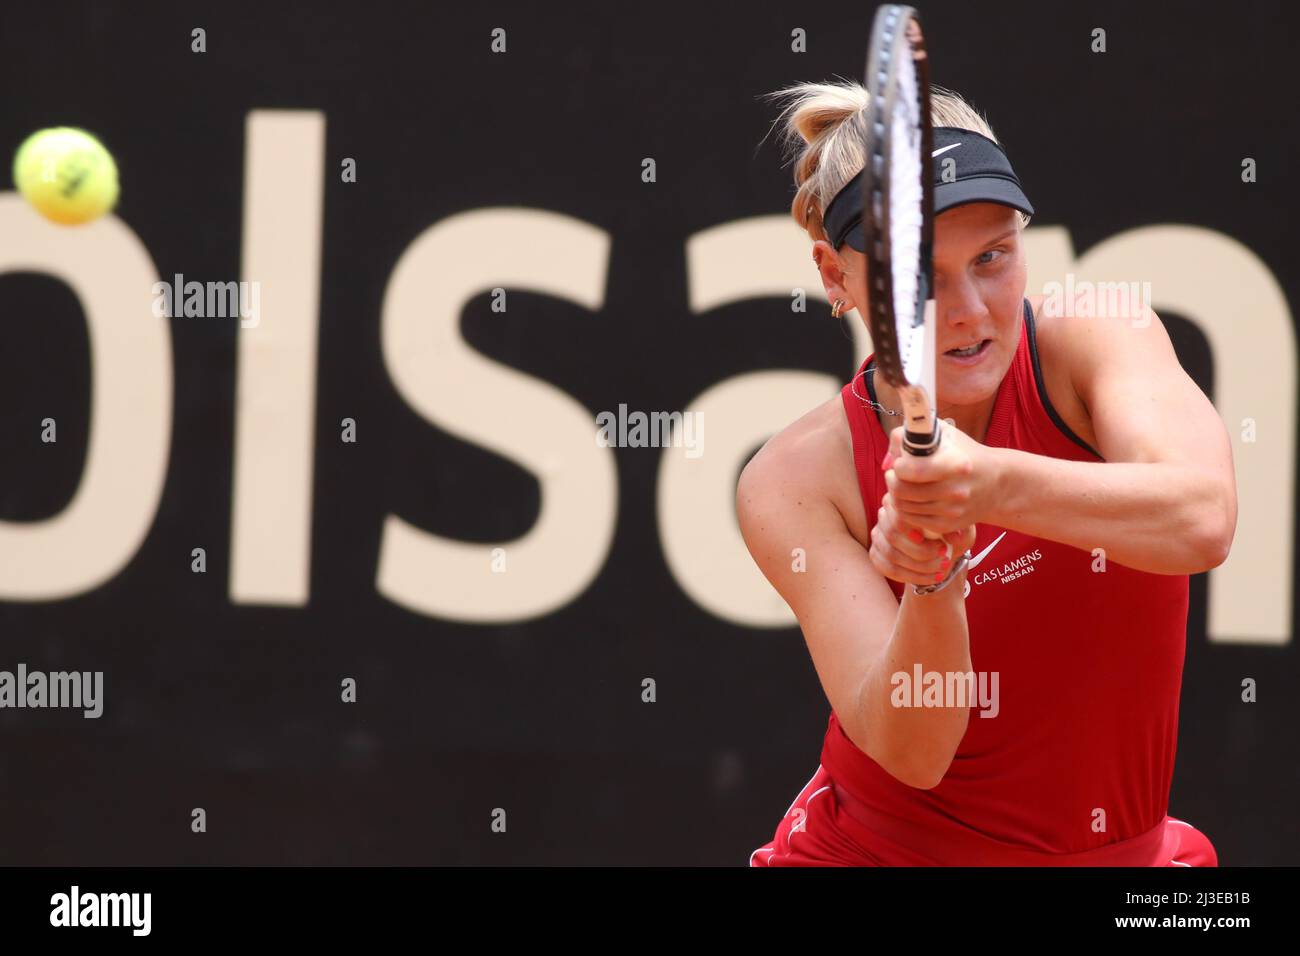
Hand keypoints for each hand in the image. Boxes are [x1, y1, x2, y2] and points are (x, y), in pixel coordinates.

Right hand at [869, 491, 975, 587]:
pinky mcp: (875, 554)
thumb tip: (954, 536)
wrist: (940, 554)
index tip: (939, 542)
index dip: (914, 527)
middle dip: (921, 551)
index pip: (899, 511)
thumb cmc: (951, 535)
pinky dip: (913, 576)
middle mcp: (884, 514)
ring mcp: (878, 535)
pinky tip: (932, 577)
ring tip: (943, 568)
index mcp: (902, 500)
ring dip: (920, 566)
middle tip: (945, 556)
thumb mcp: (962, 530)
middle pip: (892, 534)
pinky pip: (888, 568)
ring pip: (891, 554)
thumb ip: (960, 529)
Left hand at [881, 420, 998, 536]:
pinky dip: (904, 509)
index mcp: (956, 465)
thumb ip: (907, 437)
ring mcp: (952, 511)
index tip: (901, 462)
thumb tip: (887, 464)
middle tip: (895, 474)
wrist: (995, 483)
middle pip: (901, 490)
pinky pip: (911, 520)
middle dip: (892, 480)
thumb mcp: (941, 433)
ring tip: (903, 484)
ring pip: (902, 506)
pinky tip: (911, 498)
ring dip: (895, 495)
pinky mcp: (947, 526)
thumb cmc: (962, 452)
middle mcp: (956, 491)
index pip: (911, 470)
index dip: (898, 465)